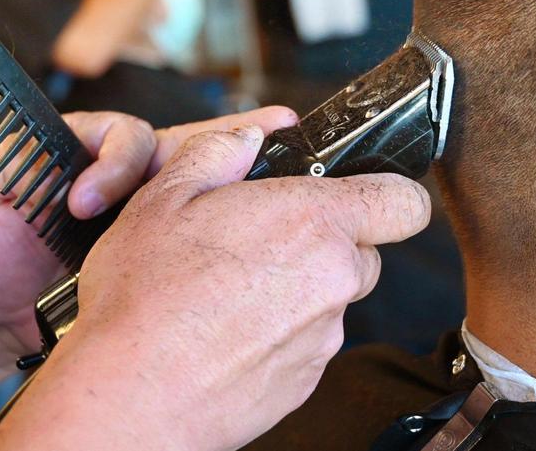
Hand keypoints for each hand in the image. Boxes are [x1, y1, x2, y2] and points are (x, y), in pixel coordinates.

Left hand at [0, 107, 298, 352]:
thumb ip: (2, 156)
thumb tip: (40, 144)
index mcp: (83, 149)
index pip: (124, 137)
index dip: (117, 163)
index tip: (86, 205)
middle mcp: (121, 174)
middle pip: (185, 145)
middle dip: (232, 134)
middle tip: (275, 126)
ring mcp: (144, 213)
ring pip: (202, 182)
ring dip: (243, 170)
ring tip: (288, 151)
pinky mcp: (153, 253)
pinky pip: (194, 232)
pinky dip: (228, 225)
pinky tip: (262, 220)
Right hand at [46, 126, 431, 450]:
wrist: (132, 396)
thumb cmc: (143, 300)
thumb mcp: (162, 199)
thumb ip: (215, 155)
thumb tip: (245, 140)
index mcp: (310, 221)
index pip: (403, 202)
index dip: (387, 193)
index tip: (358, 195)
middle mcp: (332, 281)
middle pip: (360, 252)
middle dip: (319, 243)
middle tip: (254, 243)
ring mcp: (322, 338)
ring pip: (327, 299)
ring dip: (291, 291)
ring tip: (223, 295)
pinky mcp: (305, 383)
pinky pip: (303, 343)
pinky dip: (274, 334)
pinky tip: (222, 333)